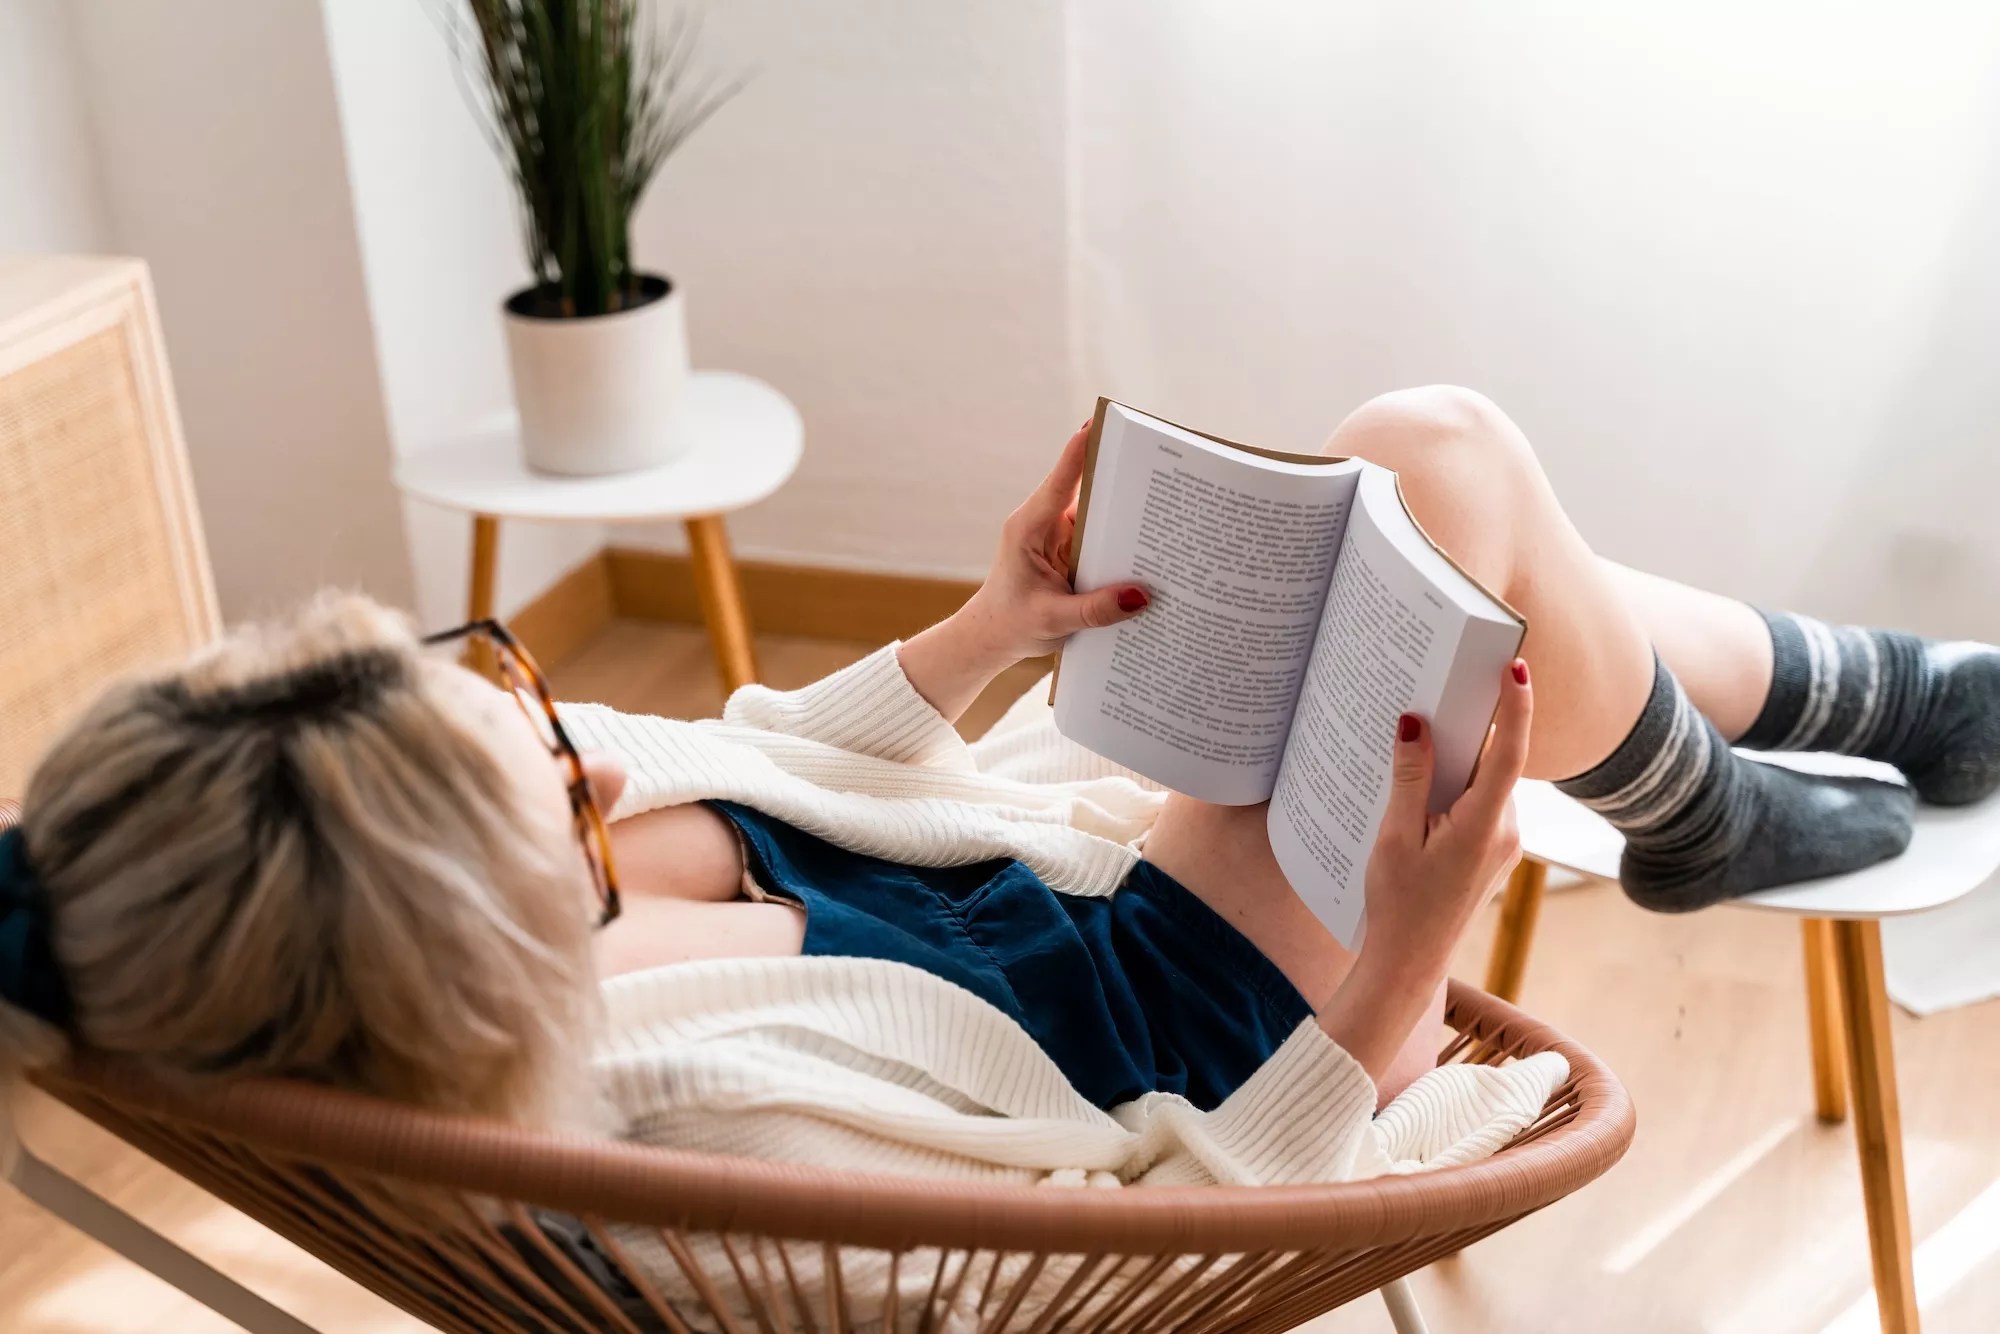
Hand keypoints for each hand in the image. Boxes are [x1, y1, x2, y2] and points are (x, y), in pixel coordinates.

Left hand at [952, 421, 1150, 666]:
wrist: (991, 639)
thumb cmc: (1011, 625)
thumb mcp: (1054, 619)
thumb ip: (1096, 609)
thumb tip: (1142, 596)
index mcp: (1029, 527)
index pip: (1059, 481)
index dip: (1079, 450)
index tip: (1098, 421)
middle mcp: (1044, 523)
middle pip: (1085, 489)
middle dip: (1118, 476)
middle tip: (1156, 461)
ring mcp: (1058, 535)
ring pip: (1097, 512)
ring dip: (1125, 509)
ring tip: (1166, 500)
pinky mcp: (1070, 550)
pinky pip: (1100, 535)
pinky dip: (1122, 537)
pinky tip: (1152, 541)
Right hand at [1360, 660, 1533, 970]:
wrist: (1410, 961)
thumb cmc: (1398, 904)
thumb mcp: (1395, 837)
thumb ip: (1410, 777)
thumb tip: (1416, 723)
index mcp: (1483, 826)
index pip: (1508, 753)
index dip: (1515, 707)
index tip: (1516, 667)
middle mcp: (1505, 832)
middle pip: (1494, 761)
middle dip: (1469, 727)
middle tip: (1441, 687)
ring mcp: (1503, 844)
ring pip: (1486, 782)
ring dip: (1458, 761)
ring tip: (1419, 740)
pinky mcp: (1493, 852)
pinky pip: (1481, 803)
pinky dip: (1457, 787)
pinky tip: (1424, 787)